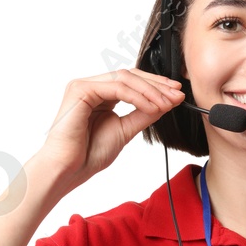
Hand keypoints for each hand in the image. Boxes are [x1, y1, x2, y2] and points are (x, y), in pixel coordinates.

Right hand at [29, 68, 185, 197]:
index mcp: (102, 95)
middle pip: (131, 75)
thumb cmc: (89, 154)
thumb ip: (145, 113)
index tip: (177, 94)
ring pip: (125, 78)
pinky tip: (151, 107)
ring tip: (167, 104)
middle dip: (157, 85)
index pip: (133, 82)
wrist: (68, 170)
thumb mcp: (126, 130)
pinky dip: (137, 96)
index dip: (157, 85)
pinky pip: (116, 88)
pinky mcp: (80, 89)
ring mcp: (84, 86)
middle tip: (177, 94)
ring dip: (150, 90)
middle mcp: (93, 87)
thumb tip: (168, 101)